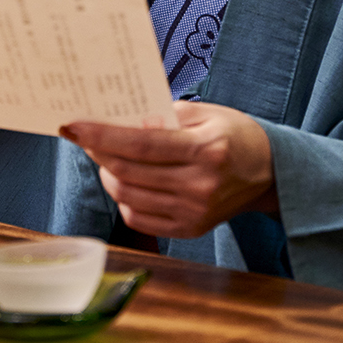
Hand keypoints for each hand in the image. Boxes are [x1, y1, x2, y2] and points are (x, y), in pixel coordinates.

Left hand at [63, 101, 276, 239]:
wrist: (269, 172)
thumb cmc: (233, 135)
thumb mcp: (204, 113)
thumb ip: (162, 117)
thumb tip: (119, 122)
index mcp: (205, 150)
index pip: (140, 144)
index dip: (101, 135)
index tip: (73, 126)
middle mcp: (200, 185)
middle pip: (128, 172)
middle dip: (97, 153)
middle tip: (85, 137)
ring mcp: (195, 212)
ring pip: (128, 196)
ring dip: (107, 174)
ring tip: (105, 157)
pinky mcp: (191, 229)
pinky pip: (139, 218)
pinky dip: (123, 198)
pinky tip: (126, 180)